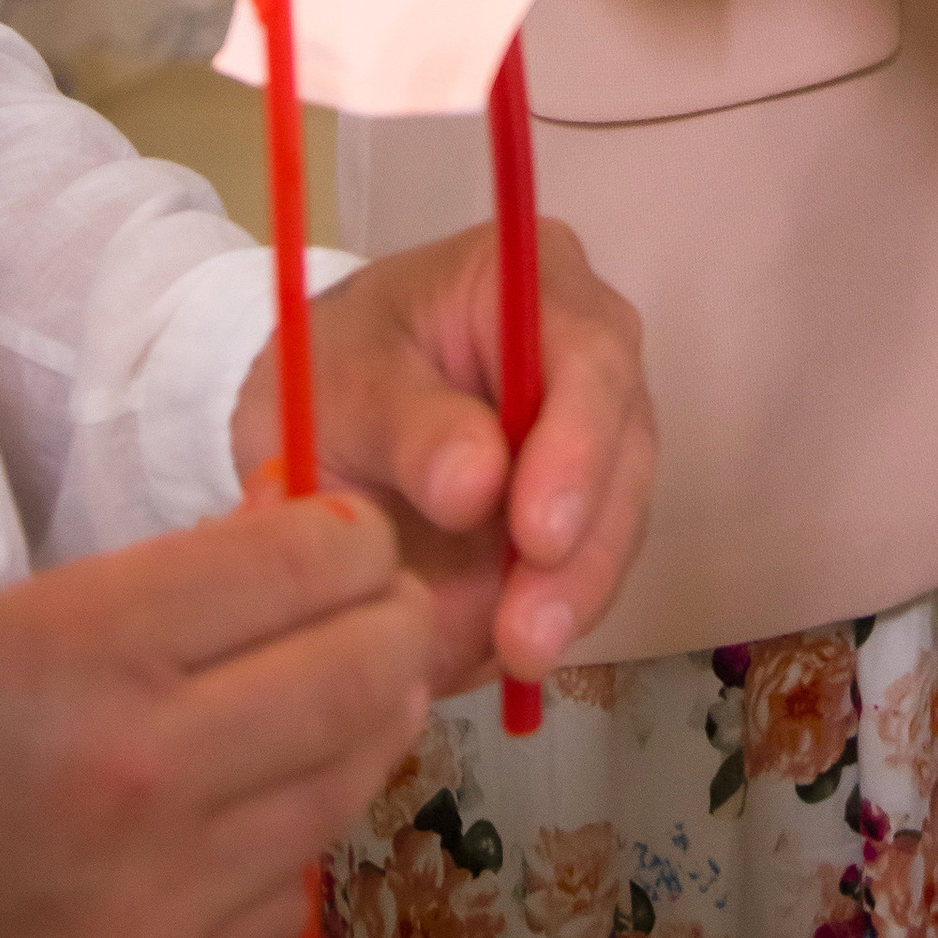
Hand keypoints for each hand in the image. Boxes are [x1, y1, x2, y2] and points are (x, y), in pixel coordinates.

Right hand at [0, 493, 429, 937]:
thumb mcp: (24, 621)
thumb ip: (181, 594)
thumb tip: (325, 549)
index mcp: (98, 653)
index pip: (310, 560)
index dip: (356, 539)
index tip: (357, 542)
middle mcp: (149, 779)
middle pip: (363, 672)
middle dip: (393, 627)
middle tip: (387, 617)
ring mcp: (165, 910)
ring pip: (343, 791)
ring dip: (354, 737)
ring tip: (336, 710)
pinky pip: (282, 904)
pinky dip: (275, 857)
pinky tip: (236, 833)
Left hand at [234, 226, 653, 694]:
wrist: (314, 419)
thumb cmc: (331, 369)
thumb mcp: (343, 380)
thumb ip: (408, 424)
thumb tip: (478, 487)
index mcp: (534, 282)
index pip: (590, 353)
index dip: (579, 446)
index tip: (535, 533)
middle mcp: (589, 352)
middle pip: (623, 444)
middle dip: (584, 546)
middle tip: (527, 632)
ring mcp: (594, 434)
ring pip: (620, 515)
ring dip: (577, 593)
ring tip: (517, 655)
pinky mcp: (581, 511)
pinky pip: (589, 565)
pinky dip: (557, 612)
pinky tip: (508, 652)